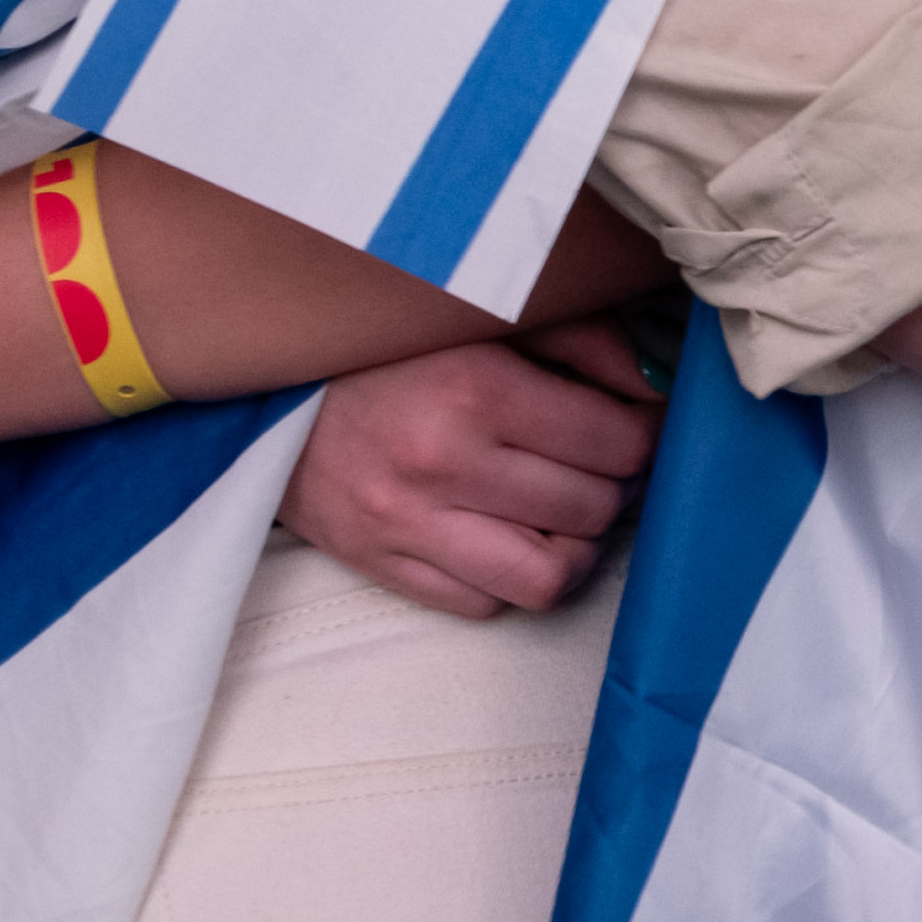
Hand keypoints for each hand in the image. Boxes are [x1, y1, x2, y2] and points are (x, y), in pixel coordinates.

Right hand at [281, 314, 663, 614]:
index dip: (645, 437)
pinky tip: (505, 536)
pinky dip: (509, 580)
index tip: (636, 427)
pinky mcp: (380, 565)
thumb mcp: (486, 315)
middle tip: (600, 466)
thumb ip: (584, 343)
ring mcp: (407, 524)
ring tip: (562, 515)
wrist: (266, 388)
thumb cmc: (391, 347)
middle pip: (592, 511)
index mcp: (478, 388)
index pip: (619, 446)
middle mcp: (443, 463)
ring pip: (547, 579)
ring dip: (571, 550)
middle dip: (612, 489)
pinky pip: (484, 606)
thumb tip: (655, 391)